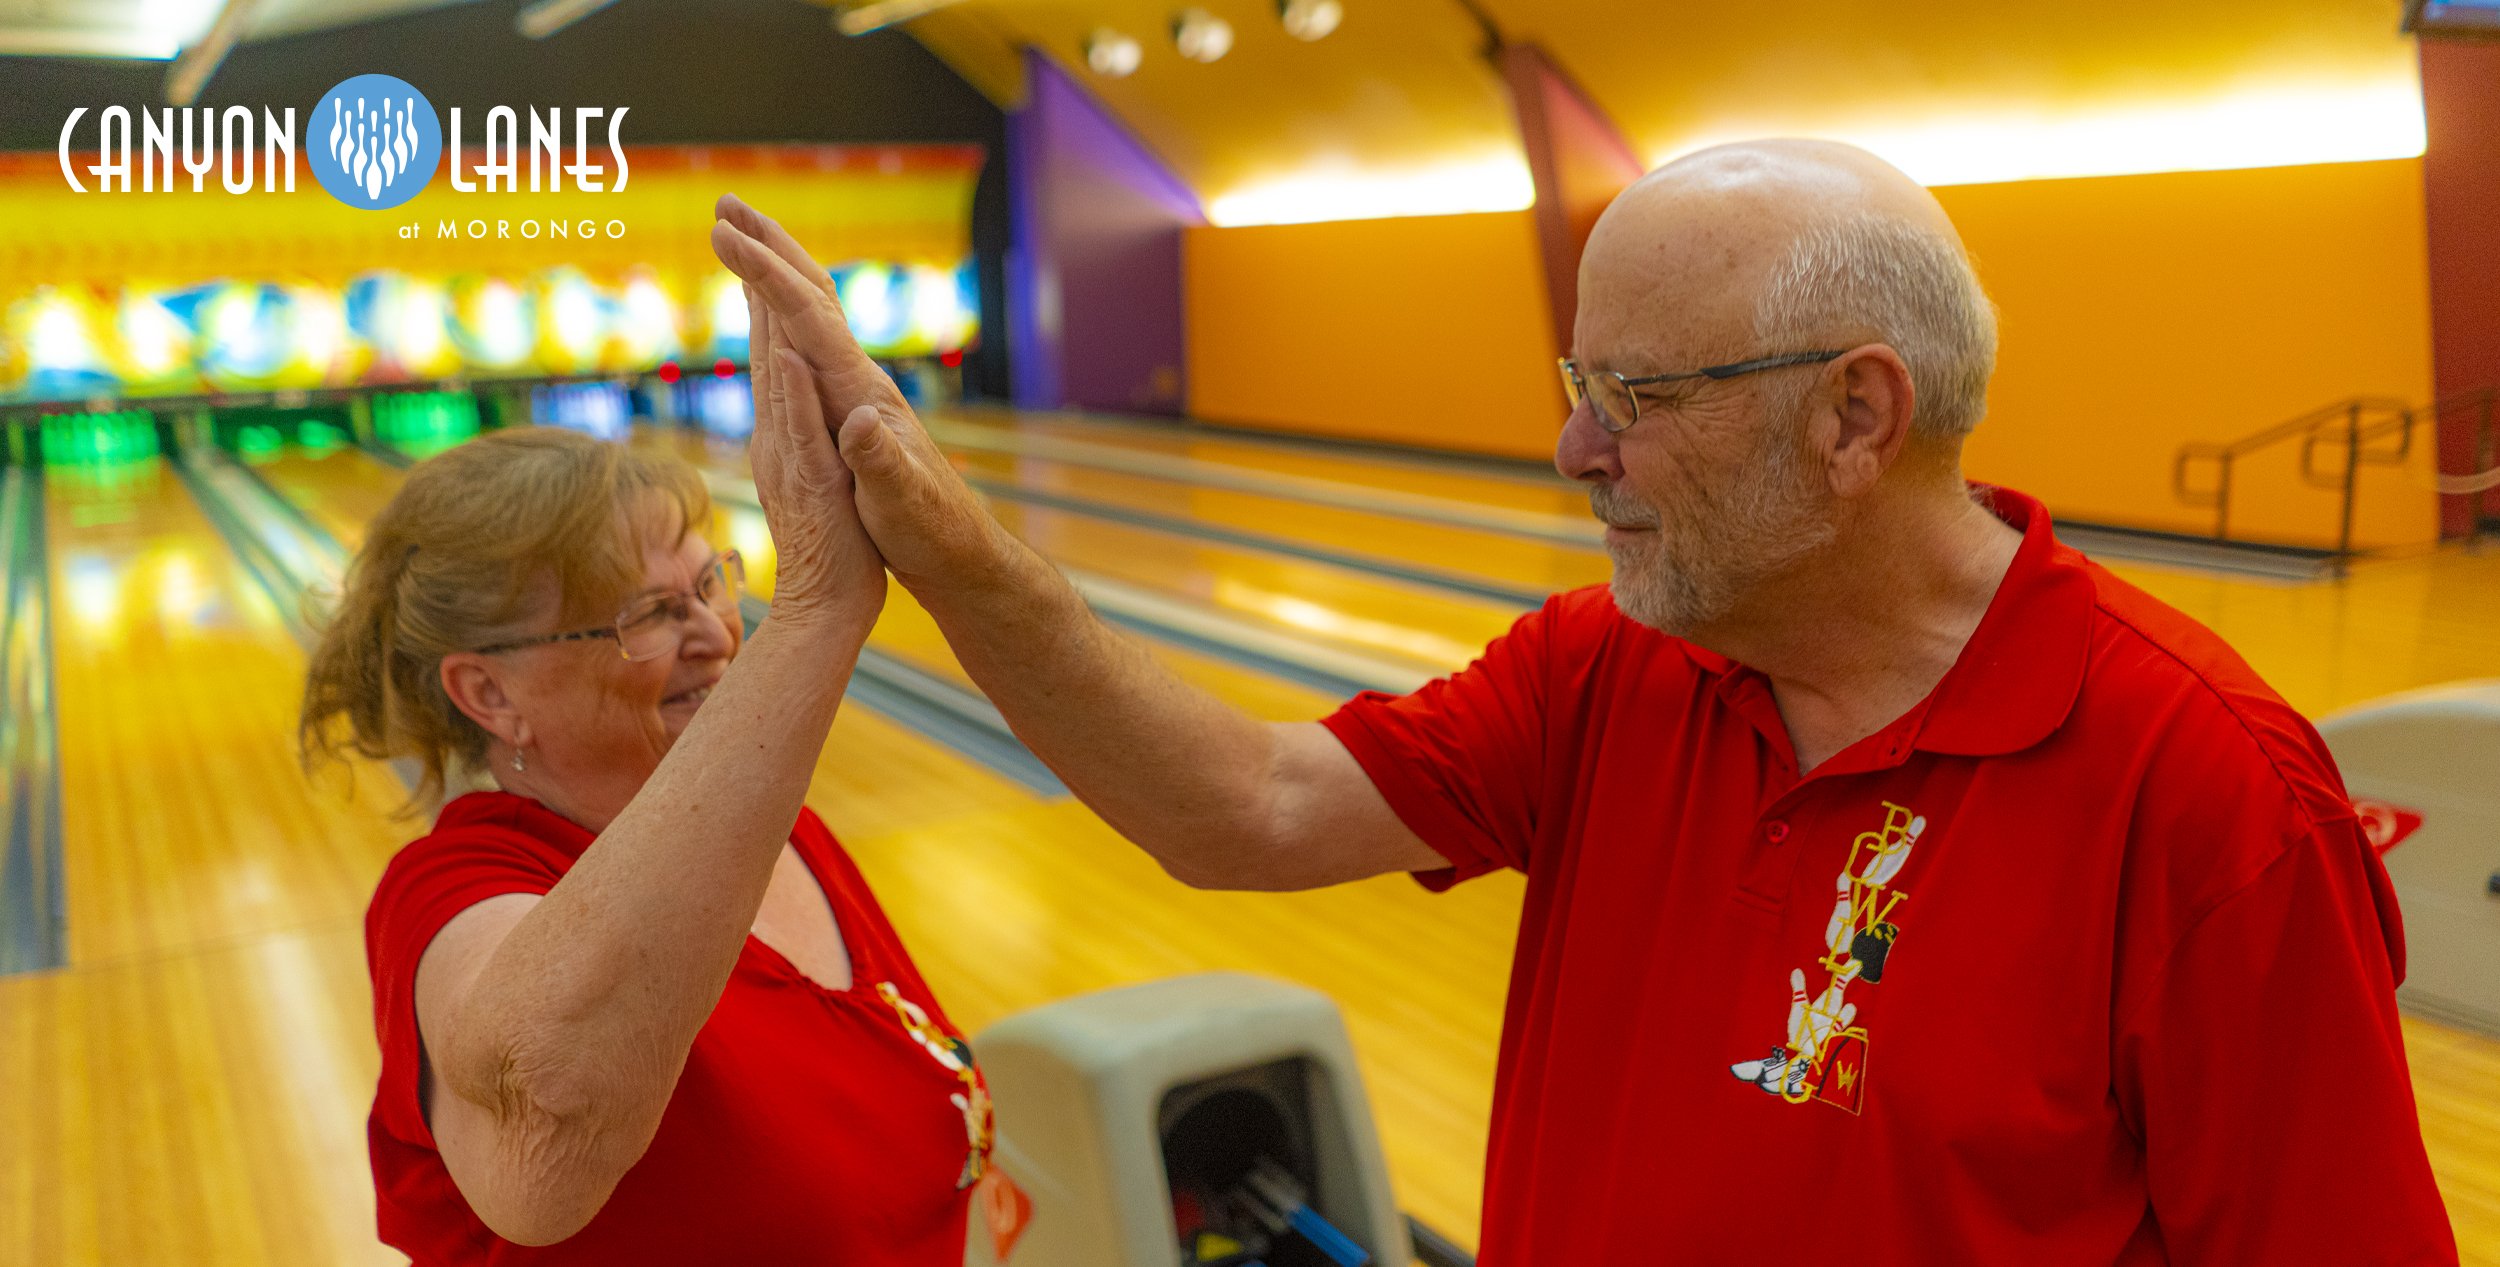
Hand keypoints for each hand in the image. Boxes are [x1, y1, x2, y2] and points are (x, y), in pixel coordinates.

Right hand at [708, 194, 1011, 596]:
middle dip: (768, 244)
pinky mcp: (850, 414)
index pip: (806, 318)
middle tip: (724, 201)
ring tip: (741, 237)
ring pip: (809, 315)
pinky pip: (810, 347)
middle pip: (810, 296)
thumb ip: (876, 462)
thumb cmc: (930, 533)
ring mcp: (855, 396)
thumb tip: (858, 421)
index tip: (721, 232)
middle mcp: (859, 382)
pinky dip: (784, 317)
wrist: (960, 558)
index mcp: (860, 394)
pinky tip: (772, 314)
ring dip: (774, 271)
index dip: (763, 273)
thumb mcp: (900, 504)